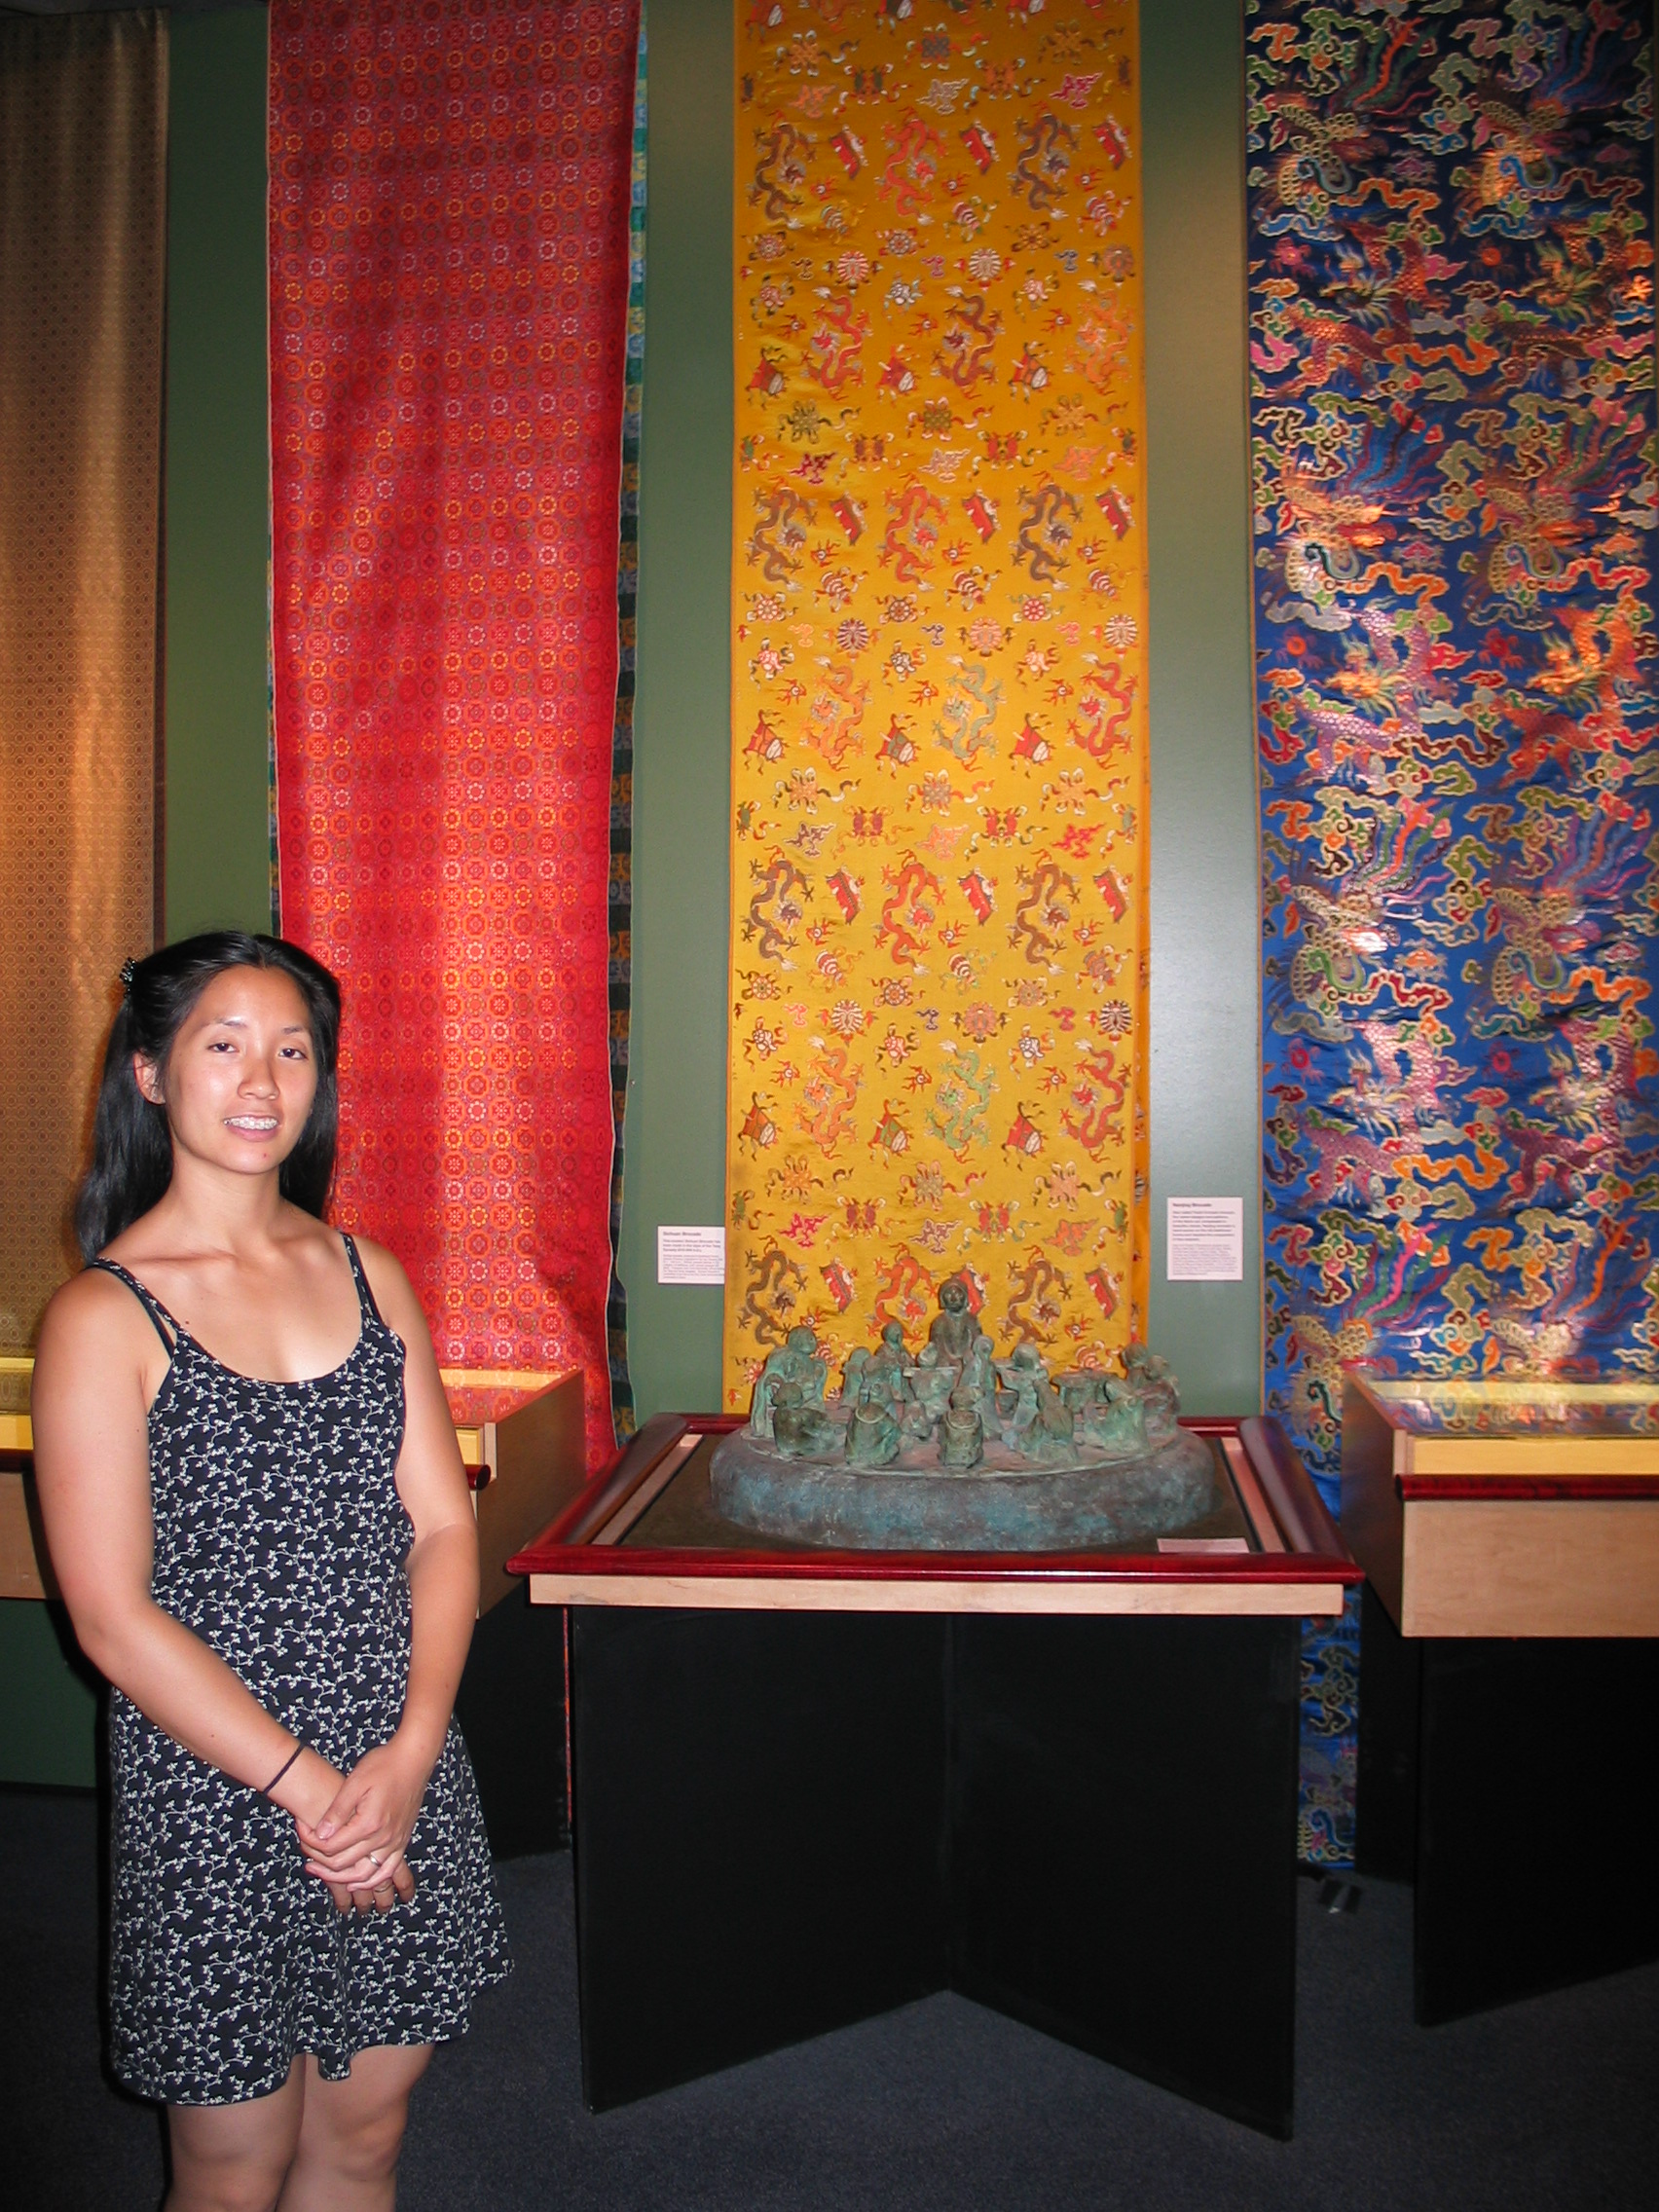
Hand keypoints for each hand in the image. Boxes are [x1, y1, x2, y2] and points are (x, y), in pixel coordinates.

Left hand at [296, 1735, 431, 1910]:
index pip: (331, 1846)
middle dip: (319, 1859)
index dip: (310, 1841)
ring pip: (364, 1875)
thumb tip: (319, 1834)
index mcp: (369, 1823)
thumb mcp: (355, 1782)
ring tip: (321, 1871)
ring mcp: (395, 1842)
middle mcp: (383, 1838)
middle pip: (343, 1863)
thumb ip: (337, 1811)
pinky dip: (370, 1881)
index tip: (301, 1828)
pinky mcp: (402, 1841)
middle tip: (304, 1849)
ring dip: (340, 1878)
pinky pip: (386, 1871)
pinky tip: (354, 1881)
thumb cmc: (384, 1765)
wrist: (414, 1759)